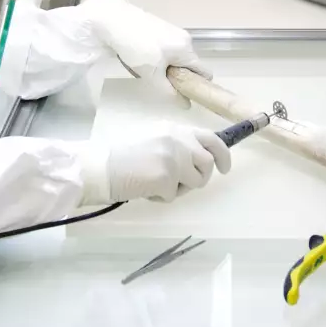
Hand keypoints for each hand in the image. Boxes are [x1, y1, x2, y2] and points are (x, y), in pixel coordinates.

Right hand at [78, 123, 230, 204]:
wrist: (100, 167)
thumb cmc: (122, 156)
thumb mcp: (154, 139)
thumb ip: (177, 145)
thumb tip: (197, 160)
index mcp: (175, 129)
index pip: (211, 138)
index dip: (223, 154)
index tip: (224, 168)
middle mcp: (179, 140)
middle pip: (208, 163)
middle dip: (200, 176)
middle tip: (187, 183)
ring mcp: (174, 158)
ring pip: (196, 181)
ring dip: (180, 188)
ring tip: (157, 183)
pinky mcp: (167, 178)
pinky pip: (174, 195)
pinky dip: (161, 197)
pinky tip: (145, 189)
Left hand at [79, 0, 209, 105]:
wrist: (113, 20)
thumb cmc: (136, 49)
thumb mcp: (152, 76)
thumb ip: (170, 92)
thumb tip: (186, 105)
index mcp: (187, 49)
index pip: (205, 72)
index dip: (197, 85)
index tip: (181, 92)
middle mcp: (185, 38)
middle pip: (187, 65)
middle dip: (174, 76)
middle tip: (155, 79)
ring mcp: (172, 30)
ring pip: (174, 57)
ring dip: (162, 66)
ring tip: (142, 66)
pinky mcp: (160, 26)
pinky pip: (165, 47)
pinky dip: (156, 56)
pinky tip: (138, 54)